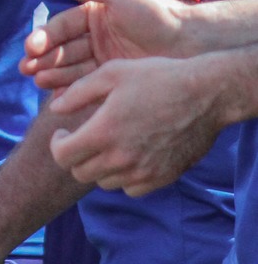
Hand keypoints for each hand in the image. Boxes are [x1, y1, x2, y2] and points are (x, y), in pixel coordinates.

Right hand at [22, 0, 190, 90]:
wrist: (188, 41)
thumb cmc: (155, 13)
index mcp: (94, 15)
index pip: (61, 27)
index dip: (44, 37)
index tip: (31, 48)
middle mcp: (95, 37)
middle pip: (61, 49)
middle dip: (43, 59)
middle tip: (27, 69)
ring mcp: (103, 58)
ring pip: (70, 68)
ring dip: (52, 74)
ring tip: (39, 82)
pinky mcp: (112, 77)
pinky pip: (86, 85)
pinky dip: (70, 90)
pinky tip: (57, 96)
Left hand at [47, 55, 227, 194]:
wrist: (207, 94)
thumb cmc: (159, 77)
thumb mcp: (113, 73)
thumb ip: (78, 92)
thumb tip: (55, 109)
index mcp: (103, 132)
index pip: (62, 156)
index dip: (57, 144)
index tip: (64, 133)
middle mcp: (120, 157)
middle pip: (80, 173)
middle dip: (76, 156)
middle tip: (84, 140)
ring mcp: (142, 171)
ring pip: (104, 183)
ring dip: (100, 167)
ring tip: (109, 146)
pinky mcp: (162, 177)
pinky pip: (131, 189)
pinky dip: (125, 178)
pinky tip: (130, 157)